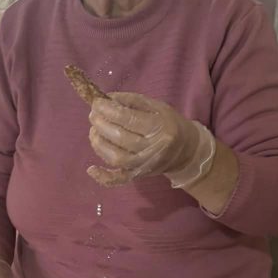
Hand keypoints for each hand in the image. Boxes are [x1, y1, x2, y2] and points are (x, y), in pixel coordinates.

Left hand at [88, 92, 215, 187]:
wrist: (185, 151)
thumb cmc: (169, 124)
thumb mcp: (156, 106)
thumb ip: (131, 101)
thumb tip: (106, 98)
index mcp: (159, 127)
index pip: (128, 118)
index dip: (109, 110)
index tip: (96, 102)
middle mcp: (152, 148)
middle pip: (120, 138)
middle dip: (101, 124)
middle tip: (93, 114)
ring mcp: (144, 165)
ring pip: (116, 157)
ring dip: (99, 143)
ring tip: (94, 131)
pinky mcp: (138, 176)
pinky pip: (119, 179)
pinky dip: (104, 177)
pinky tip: (91, 169)